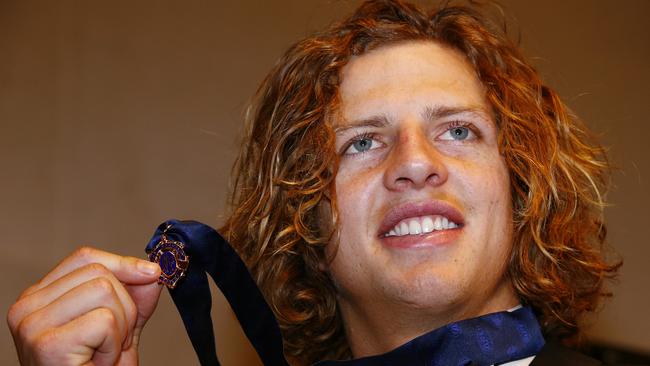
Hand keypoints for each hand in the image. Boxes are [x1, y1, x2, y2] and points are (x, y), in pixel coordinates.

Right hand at [7, 246, 162, 365]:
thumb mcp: (120, 326)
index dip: (122, 264)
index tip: (151, 273)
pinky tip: (98, 363)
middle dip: (124, 307)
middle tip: (112, 341)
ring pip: (104, 291)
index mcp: (39, 297)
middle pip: (99, 274)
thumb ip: (133, 296)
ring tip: (103, 352)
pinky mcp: (48, 345)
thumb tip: (152, 269)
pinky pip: (105, 321)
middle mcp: (27, 307)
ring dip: (120, 328)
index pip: (84, 258)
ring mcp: (33, 325)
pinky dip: (113, 345)